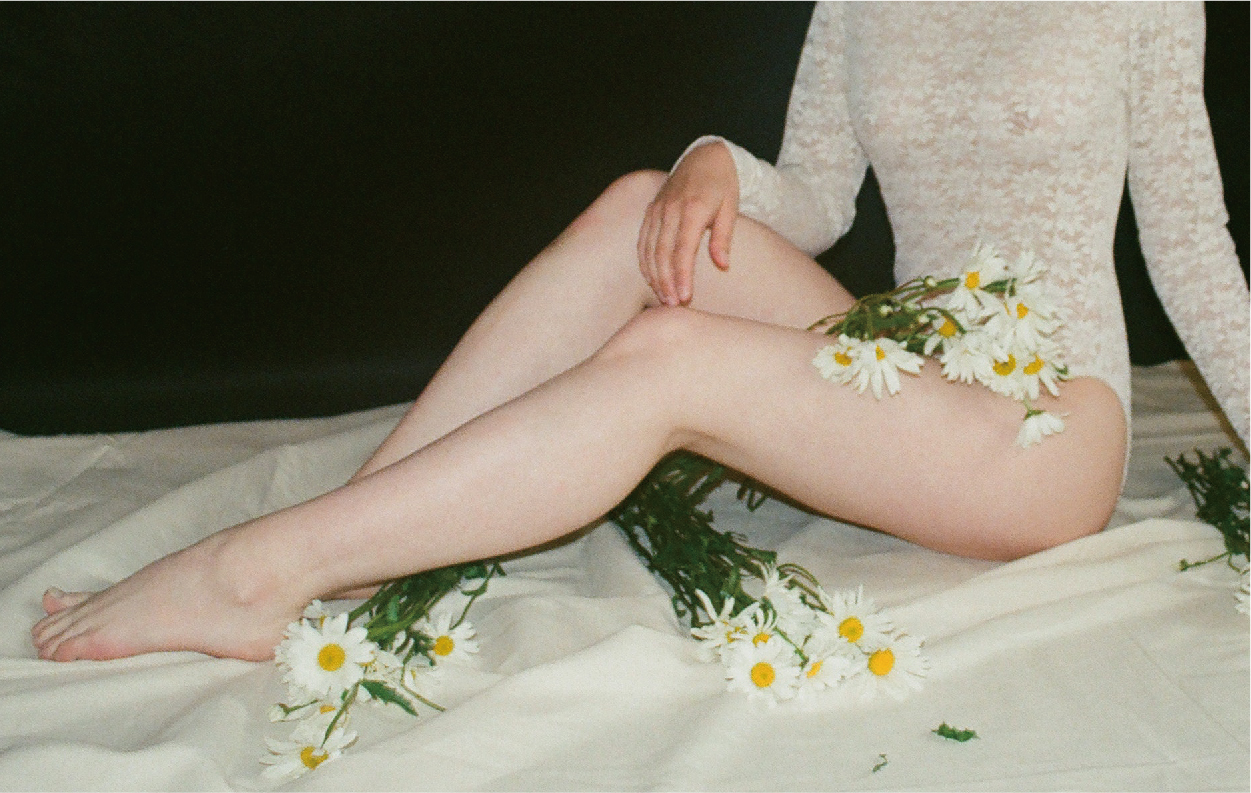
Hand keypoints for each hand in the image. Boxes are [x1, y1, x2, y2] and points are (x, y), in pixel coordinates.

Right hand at [637, 141, 737, 304]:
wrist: (705, 156)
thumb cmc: (722, 184)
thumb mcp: (731, 207)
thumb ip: (723, 237)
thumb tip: (723, 265)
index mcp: (692, 209)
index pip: (682, 250)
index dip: (681, 276)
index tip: (685, 297)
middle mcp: (670, 209)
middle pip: (662, 253)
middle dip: (665, 281)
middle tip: (673, 304)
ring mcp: (657, 209)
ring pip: (649, 249)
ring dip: (654, 275)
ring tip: (662, 298)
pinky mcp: (651, 210)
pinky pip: (642, 240)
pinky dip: (645, 261)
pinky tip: (651, 278)